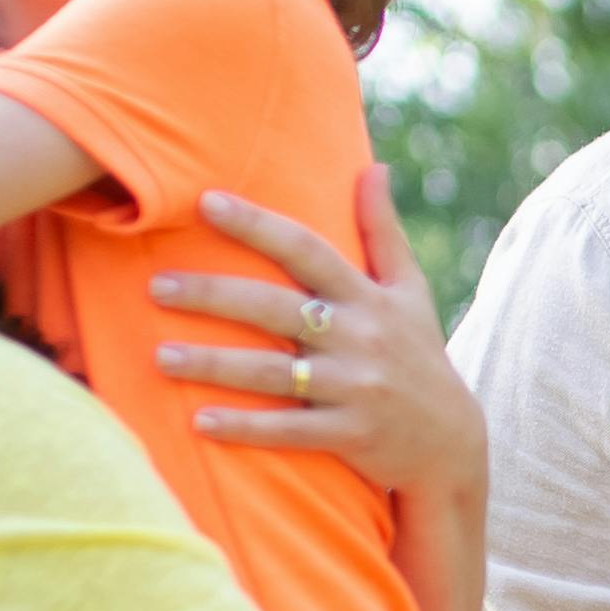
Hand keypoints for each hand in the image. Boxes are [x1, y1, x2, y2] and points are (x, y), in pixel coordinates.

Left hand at [153, 171, 480, 505]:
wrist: (452, 444)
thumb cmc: (419, 357)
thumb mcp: (410, 292)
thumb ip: (383, 231)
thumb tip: (374, 167)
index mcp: (367, 297)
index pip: (306, 249)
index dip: (257, 224)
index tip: (207, 202)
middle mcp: (360, 337)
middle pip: (276, 307)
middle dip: (214, 295)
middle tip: (156, 285)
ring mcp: (355, 388)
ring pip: (273, 372)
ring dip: (214, 365)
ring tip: (160, 357)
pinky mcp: (350, 435)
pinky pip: (289, 429)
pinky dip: (245, 427)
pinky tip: (199, 421)